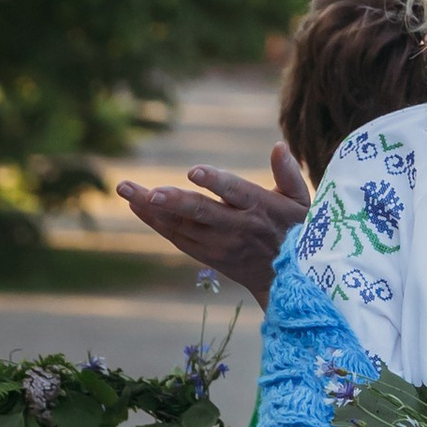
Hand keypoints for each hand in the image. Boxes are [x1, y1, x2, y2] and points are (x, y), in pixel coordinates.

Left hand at [116, 149, 309, 307]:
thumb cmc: (297, 231)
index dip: (214, 182)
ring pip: (181, 225)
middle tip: (149, 191)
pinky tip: (136, 205)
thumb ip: (289, 173)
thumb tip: (278, 145)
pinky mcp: (206, 255)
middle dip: (173, 201)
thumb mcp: (301, 202)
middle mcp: (236, 228)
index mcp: (259, 208)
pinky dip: (154, 221)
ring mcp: (219, 245)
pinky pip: (175, 237)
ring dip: (151, 208)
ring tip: (125, 189)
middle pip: (201, 212)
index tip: (194, 171)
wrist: (289, 282)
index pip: (234, 192)